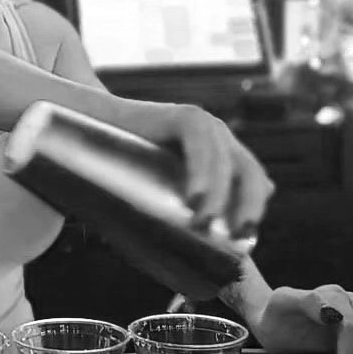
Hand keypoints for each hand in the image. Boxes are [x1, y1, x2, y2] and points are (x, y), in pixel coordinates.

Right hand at [138, 102, 274, 238]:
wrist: (98, 121)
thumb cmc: (131, 160)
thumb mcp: (169, 184)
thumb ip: (194, 200)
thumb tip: (213, 231)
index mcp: (223, 153)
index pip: (254, 180)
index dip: (254, 208)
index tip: (245, 238)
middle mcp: (219, 137)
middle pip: (249, 171)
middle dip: (249, 205)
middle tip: (236, 236)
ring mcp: (204, 123)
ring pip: (224, 162)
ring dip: (217, 197)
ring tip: (203, 224)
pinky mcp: (184, 115)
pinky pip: (200, 143)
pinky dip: (200, 172)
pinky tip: (193, 197)